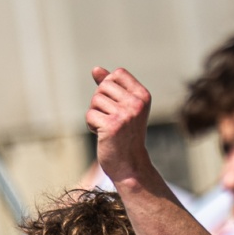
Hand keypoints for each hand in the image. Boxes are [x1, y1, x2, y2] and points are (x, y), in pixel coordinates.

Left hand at [87, 67, 154, 183]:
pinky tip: (102, 135)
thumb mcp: (123, 107)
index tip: (115, 105)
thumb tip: (96, 69)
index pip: (117, 74)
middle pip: (103, 86)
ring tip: (107, 128)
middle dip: (100, 102)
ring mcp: (125, 114)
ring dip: (95, 115)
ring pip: (95, 101)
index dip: (109, 87)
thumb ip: (111, 87)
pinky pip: (90, 115)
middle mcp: (136, 103)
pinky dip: (92, 125)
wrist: (130, 165)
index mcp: (143, 95)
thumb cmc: (125, 135)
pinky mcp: (112, 126)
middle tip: (110, 119)